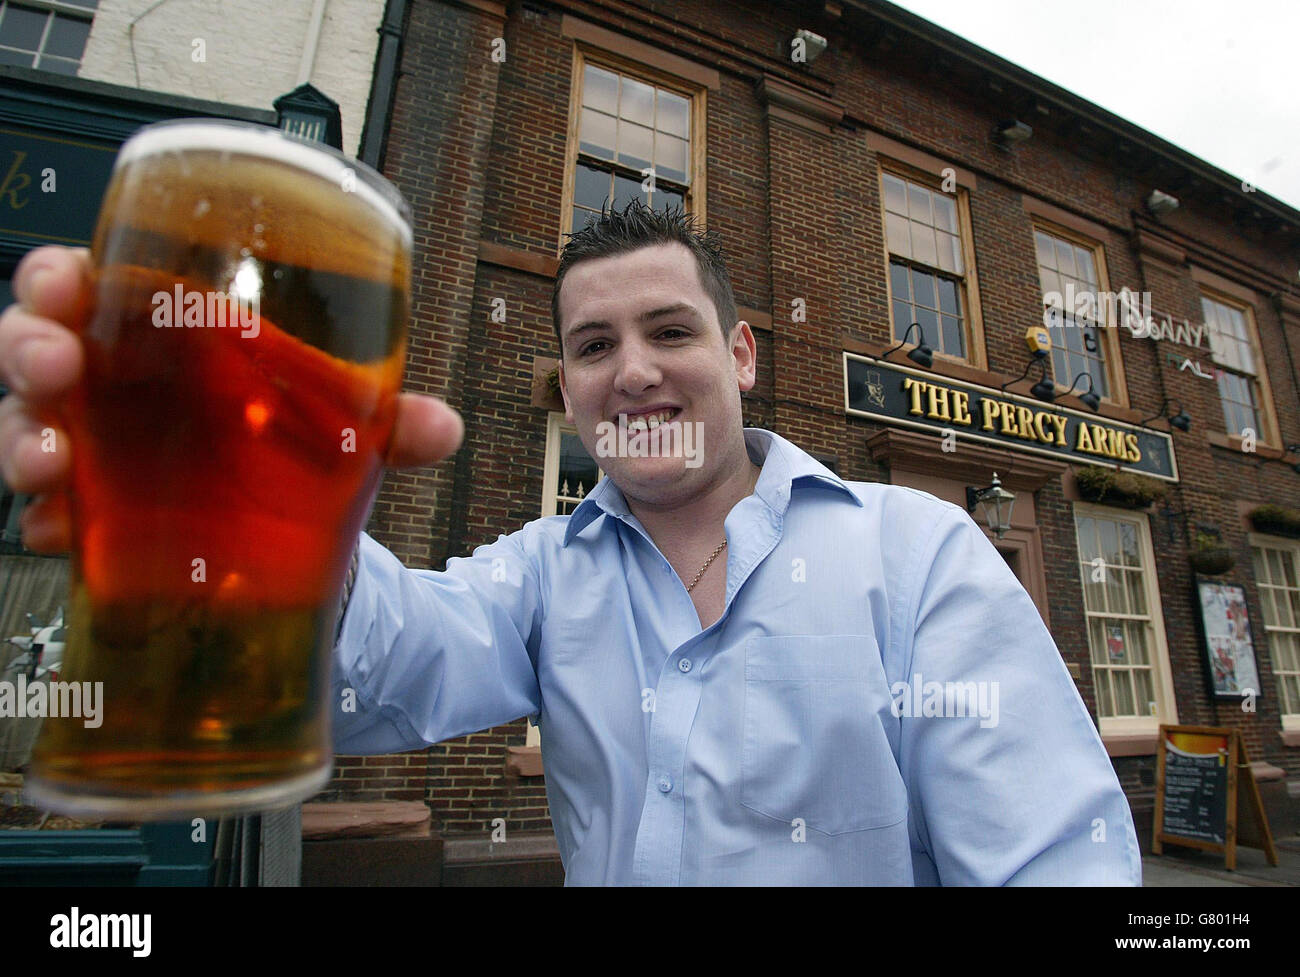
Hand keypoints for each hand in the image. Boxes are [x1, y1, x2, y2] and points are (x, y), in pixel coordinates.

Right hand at [0, 245, 464, 553]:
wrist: (286, 526)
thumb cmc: (286, 434)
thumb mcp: (335, 420)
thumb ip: (385, 421)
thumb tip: (442, 430)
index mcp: (163, 330)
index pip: (88, 281)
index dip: (58, 276)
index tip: (66, 282)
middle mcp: (115, 380)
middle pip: (36, 343)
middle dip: (29, 346)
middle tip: (56, 369)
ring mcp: (95, 443)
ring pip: (25, 423)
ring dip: (23, 438)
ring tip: (53, 465)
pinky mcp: (92, 510)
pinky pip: (45, 510)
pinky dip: (46, 521)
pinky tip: (61, 533)